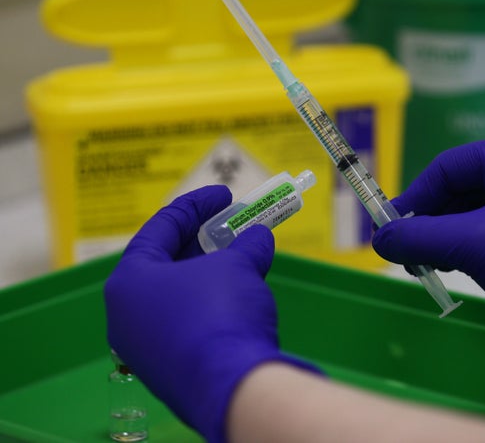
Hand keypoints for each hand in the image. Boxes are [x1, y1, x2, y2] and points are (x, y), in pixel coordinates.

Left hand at [104, 185, 317, 441]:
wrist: (232, 387)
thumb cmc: (221, 312)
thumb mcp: (238, 266)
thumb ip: (247, 245)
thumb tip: (259, 237)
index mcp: (130, 281)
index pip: (160, 228)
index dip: (196, 205)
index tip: (224, 196)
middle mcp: (126, 314)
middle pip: (165, 263)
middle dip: (203, 241)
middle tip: (231, 226)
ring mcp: (143, 347)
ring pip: (176, 297)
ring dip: (209, 274)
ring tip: (240, 259)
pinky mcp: (165, 371)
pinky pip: (185, 324)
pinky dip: (209, 304)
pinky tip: (236, 299)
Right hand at [373, 132, 484, 370]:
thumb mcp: (473, 246)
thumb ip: (420, 237)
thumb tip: (378, 239)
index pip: (451, 166)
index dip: (416, 197)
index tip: (391, 228)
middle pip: (464, 186)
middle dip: (433, 220)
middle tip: (408, 252)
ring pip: (477, 207)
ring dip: (449, 234)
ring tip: (428, 263)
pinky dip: (471, 241)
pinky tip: (455, 264)